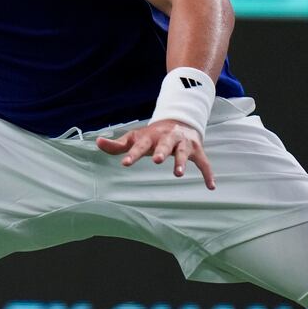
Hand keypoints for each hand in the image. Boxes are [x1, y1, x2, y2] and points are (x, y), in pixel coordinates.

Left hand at [96, 119, 215, 189]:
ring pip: (183, 152)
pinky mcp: (197, 150)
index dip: (132, 154)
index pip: (139, 145)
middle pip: (164, 144)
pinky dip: (208, 174)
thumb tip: (97, 142)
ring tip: (177, 174)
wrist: (179, 122)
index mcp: (150, 136)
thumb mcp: (135, 138)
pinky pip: (204, 163)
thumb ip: (117, 144)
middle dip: (161, 151)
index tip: (125, 163)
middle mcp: (168, 138)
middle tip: (156, 160)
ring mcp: (183, 143)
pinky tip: (211, 186)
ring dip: (181, 162)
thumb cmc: (152, 136)